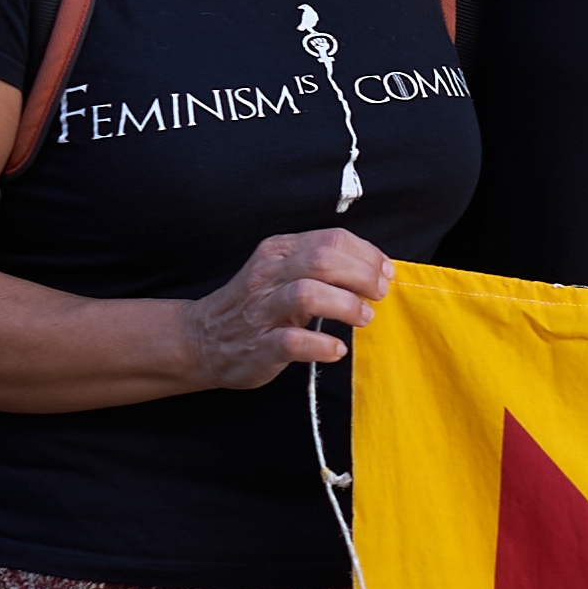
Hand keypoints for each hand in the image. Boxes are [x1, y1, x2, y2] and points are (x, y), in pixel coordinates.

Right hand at [185, 228, 393, 385]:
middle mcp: (269, 275)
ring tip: (363, 317)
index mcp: (280, 252)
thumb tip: (376, 270)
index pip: (331, 239)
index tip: (385, 273)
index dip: (367, 254)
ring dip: (345, 305)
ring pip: (307, 294)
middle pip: (323, 260)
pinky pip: (293, 341)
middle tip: (378, 294)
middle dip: (361, 275)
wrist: (203, 339)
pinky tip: (336, 349)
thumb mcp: (284, 274)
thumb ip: (323, 267)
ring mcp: (262, 310)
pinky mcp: (259, 345)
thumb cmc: (257, 306)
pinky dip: (321, 345)